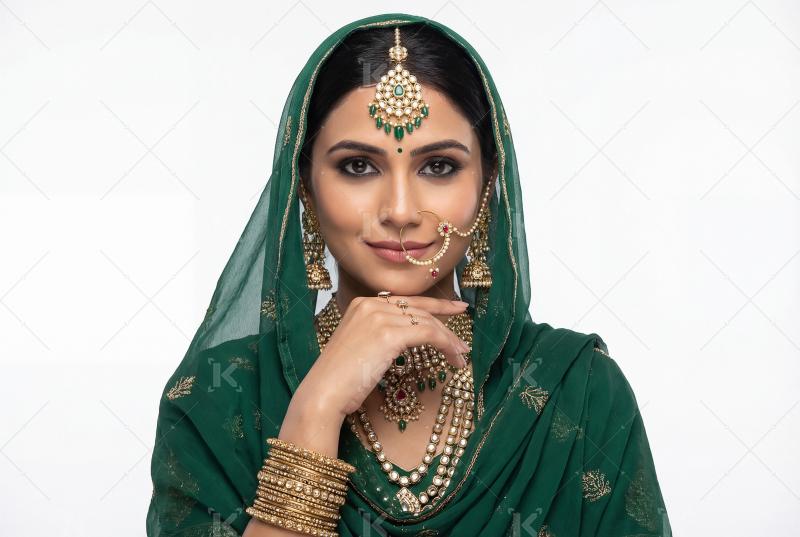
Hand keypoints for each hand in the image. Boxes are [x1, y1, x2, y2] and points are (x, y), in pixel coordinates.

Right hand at [294, 295, 470, 419]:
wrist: (323, 393)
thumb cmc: (340, 379)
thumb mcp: (361, 347)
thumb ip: (380, 334)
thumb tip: (409, 337)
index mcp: (362, 304)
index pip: (406, 301)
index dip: (434, 305)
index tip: (454, 308)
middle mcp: (371, 304)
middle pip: (419, 309)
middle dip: (446, 321)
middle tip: (464, 332)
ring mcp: (380, 317)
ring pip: (427, 322)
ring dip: (449, 340)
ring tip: (461, 356)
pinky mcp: (389, 334)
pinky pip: (428, 334)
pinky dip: (446, 345)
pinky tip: (454, 358)